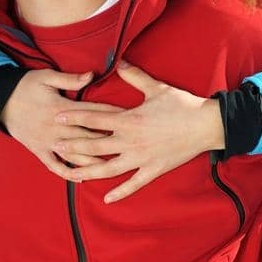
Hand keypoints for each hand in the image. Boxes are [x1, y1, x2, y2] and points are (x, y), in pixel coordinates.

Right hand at [1, 69, 118, 177]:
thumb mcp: (47, 77)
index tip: (129, 118)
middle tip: (129, 145)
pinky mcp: (38, 150)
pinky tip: (82, 178)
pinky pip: (54, 166)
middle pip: (87, 137)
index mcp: (61, 109)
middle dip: (108, 141)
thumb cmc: (25, 86)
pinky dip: (68, 174)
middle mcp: (56, 129)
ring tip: (112, 167)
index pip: (92, 113)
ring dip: (93, 162)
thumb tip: (91, 76)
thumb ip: (70, 80)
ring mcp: (47, 142)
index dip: (112, 115)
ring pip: (74, 156)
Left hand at [49, 61, 224, 202]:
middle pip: (95, 146)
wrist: (206, 125)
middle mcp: (131, 141)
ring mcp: (141, 158)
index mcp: (129, 120)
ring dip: (88, 171)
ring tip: (71, 173)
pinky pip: (133, 184)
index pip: (95, 119)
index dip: (74, 117)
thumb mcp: (156, 87)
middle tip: (56, 146)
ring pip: (108, 169)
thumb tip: (120, 63)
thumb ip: (134, 76)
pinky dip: (120, 192)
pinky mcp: (153, 170)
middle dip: (73, 146)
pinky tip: (107, 198)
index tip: (57, 117)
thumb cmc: (181, 105)